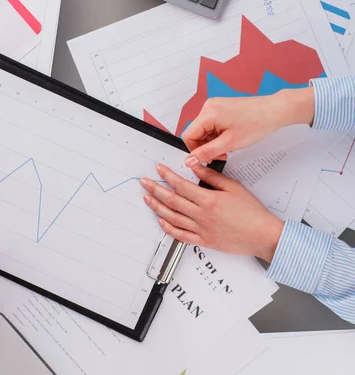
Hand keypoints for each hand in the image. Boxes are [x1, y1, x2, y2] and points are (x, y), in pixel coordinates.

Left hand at [140, 164, 283, 261]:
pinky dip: (169, 228)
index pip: (181, 185)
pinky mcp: (204, 241)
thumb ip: (212, 177)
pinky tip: (161, 221)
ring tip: (147, 199)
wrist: (263, 235)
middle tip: (144, 182)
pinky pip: (181, 236)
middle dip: (155, 190)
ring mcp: (201, 230)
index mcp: (209, 200)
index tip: (158, 169)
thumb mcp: (234, 188)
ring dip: (157, 207)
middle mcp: (202, 215)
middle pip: (172, 200)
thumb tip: (196, 167)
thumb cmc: (252, 212)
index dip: (167, 176)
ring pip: (173, 217)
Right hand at [182, 87, 314, 166]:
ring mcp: (214, 106)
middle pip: (196, 133)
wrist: (275, 110)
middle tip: (221, 154)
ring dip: (212, 142)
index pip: (188, 136)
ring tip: (228, 146)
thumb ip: (206, 153)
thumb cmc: (257, 123)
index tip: (207, 159)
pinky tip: (229, 138)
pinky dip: (217, 134)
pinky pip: (211, 124)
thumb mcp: (229, 143)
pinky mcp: (220, 108)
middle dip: (206, 146)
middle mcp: (208, 106)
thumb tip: (189, 161)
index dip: (195, 151)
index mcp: (208, 113)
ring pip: (204, 130)